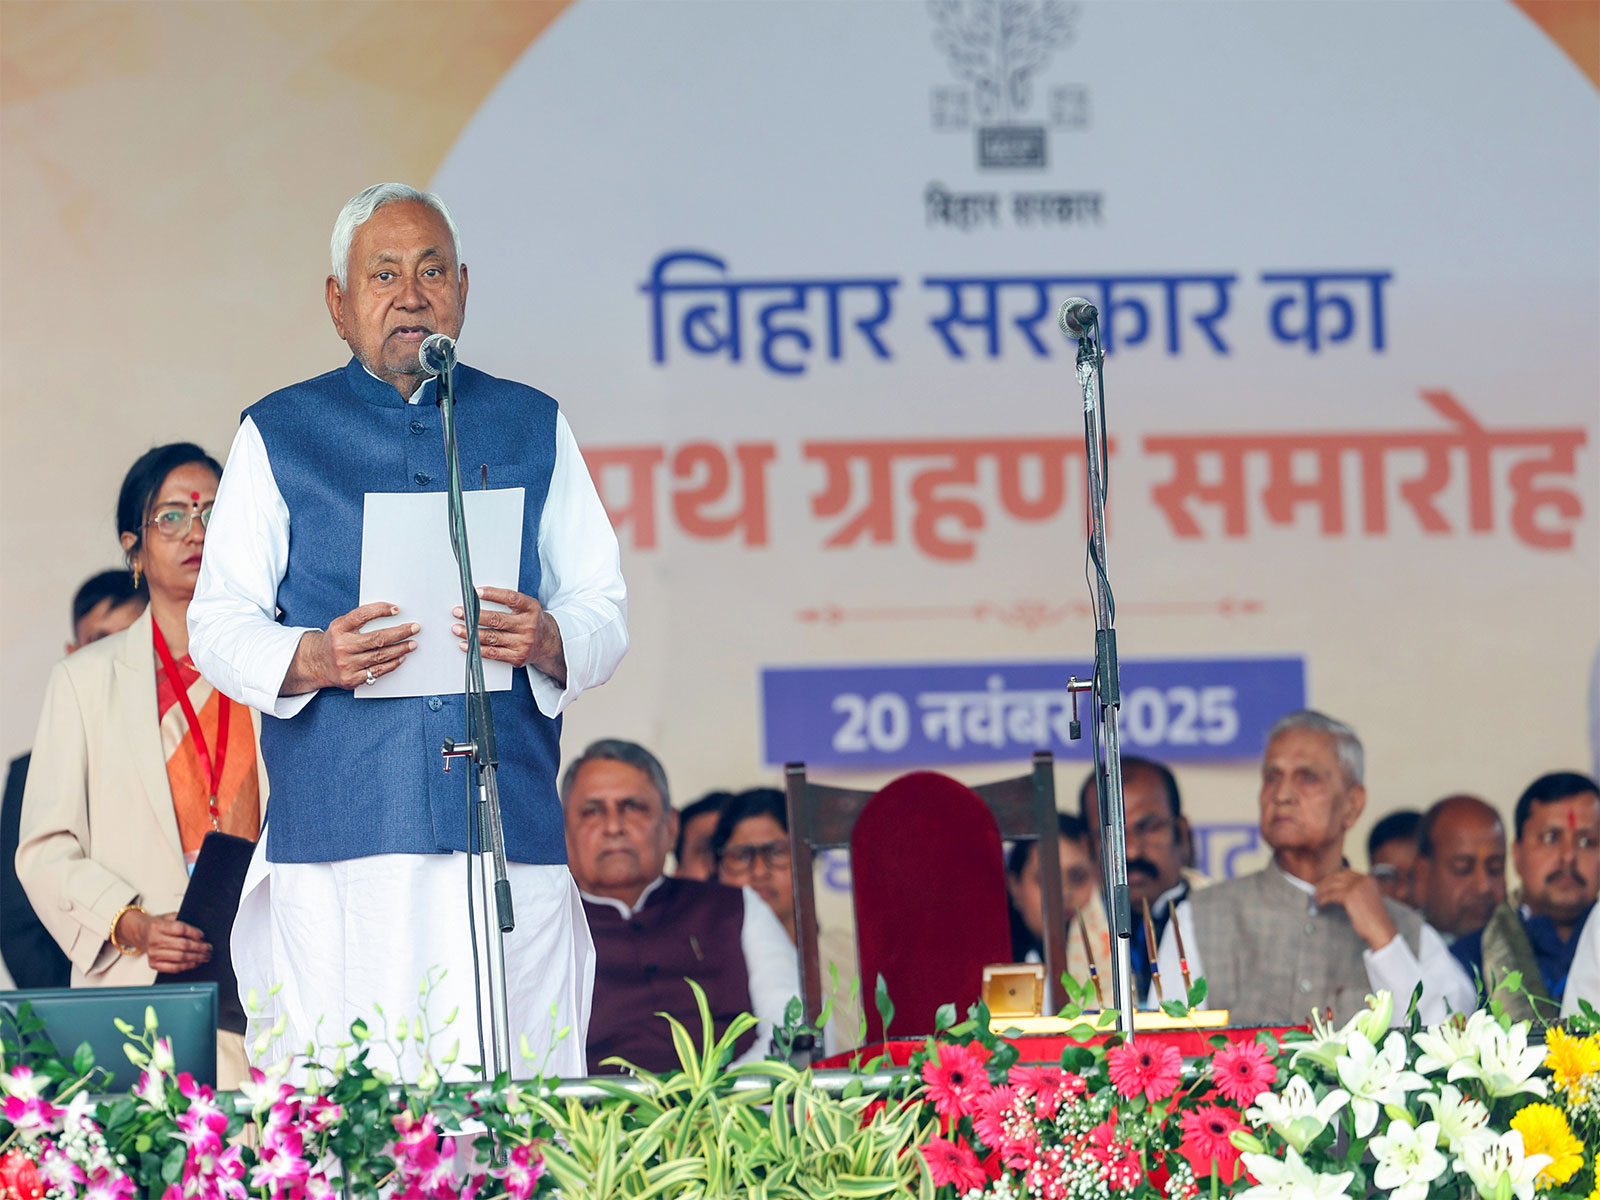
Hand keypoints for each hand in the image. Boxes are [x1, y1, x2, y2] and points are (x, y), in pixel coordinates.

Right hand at [116, 909, 210, 972]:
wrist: (141, 933)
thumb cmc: (157, 926)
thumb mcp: (168, 917)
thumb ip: (182, 919)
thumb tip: (200, 928)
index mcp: (158, 926)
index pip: (180, 929)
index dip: (194, 933)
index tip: (203, 936)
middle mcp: (154, 940)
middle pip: (183, 945)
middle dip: (200, 948)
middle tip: (209, 948)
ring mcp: (153, 954)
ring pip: (180, 957)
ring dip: (196, 958)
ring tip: (206, 956)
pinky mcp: (154, 964)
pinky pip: (174, 968)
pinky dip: (187, 966)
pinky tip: (195, 963)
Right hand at [283, 602, 419, 693]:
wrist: (316, 663)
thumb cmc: (336, 640)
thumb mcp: (342, 625)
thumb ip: (361, 619)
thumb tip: (392, 612)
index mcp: (339, 628)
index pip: (362, 615)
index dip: (380, 610)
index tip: (397, 609)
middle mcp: (342, 646)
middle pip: (377, 639)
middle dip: (400, 633)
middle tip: (415, 628)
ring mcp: (346, 664)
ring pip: (380, 656)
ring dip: (400, 649)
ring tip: (412, 644)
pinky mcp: (351, 679)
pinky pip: (377, 671)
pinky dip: (392, 664)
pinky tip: (401, 657)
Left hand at [452, 587, 565, 684]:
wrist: (549, 644)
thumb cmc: (532, 621)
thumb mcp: (528, 607)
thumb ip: (509, 602)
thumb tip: (478, 598)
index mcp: (531, 608)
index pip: (511, 598)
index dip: (493, 594)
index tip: (476, 592)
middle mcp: (528, 626)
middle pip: (497, 620)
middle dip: (474, 616)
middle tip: (458, 612)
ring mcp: (523, 643)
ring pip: (492, 637)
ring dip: (471, 633)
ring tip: (457, 628)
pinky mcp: (517, 657)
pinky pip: (494, 653)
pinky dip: (477, 649)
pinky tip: (466, 644)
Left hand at [1314, 868, 1397, 951]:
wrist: (1381, 930)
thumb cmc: (1375, 919)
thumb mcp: (1368, 898)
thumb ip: (1358, 890)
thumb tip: (1338, 888)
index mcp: (1369, 879)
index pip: (1346, 873)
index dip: (1333, 877)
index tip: (1325, 882)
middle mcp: (1363, 880)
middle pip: (1337, 876)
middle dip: (1325, 882)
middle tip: (1316, 889)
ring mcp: (1356, 887)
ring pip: (1332, 885)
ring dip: (1321, 891)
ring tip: (1315, 897)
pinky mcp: (1350, 896)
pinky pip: (1331, 895)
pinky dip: (1323, 899)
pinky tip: (1319, 903)